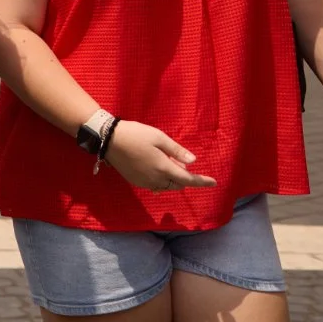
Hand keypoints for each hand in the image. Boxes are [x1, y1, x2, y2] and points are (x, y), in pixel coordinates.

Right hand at [102, 121, 217, 191]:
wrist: (109, 140)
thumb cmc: (136, 134)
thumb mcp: (159, 137)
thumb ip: (176, 151)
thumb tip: (193, 161)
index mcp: (163, 168)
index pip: (187, 179)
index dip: (201, 181)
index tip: (213, 182)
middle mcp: (155, 179)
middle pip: (177, 185)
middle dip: (184, 177)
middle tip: (180, 161)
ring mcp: (144, 182)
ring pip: (165, 187)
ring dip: (172, 179)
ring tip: (168, 162)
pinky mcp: (136, 182)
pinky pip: (154, 186)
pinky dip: (161, 180)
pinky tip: (157, 169)